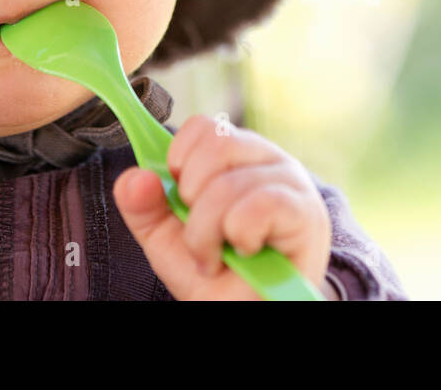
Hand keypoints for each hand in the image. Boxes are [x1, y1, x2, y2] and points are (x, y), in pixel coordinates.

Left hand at [112, 114, 333, 299]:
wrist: (247, 313)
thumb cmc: (217, 274)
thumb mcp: (166, 238)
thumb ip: (143, 205)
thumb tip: (134, 176)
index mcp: (238, 156)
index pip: (204, 126)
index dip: (179, 159)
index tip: (180, 198)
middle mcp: (269, 159)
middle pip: (216, 144)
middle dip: (191, 198)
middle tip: (200, 235)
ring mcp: (293, 182)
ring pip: (228, 184)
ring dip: (207, 233)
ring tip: (216, 256)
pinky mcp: (306, 212)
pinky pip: (257, 206)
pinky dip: (238, 237)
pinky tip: (246, 254)